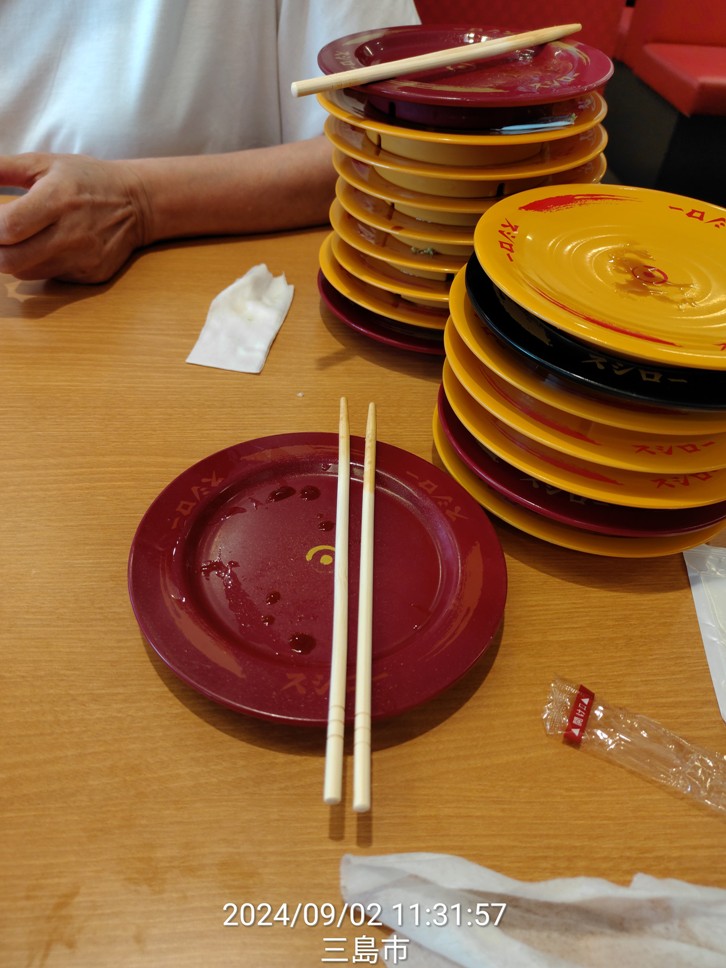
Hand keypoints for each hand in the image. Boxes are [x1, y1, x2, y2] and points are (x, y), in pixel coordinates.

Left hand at [0, 153, 150, 282]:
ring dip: (13, 259)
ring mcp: (83, 259)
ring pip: (27, 273)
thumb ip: (2, 169)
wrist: (136, 204)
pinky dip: (39, 265)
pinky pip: (51, 277)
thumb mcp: (44, 163)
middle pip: (11, 261)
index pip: (8, 228)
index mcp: (57, 199)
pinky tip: (48, 248)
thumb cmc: (86, 180)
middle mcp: (71, 234)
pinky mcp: (91, 275)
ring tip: (19, 241)